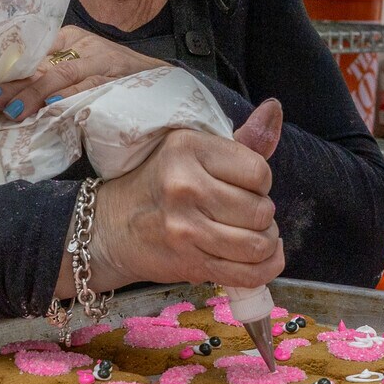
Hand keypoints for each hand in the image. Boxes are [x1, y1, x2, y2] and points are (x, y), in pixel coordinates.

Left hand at [0, 25, 166, 121]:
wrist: (163, 81)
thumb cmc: (117, 76)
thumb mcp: (82, 68)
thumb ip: (53, 77)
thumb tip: (14, 96)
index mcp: (71, 38)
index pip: (34, 51)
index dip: (10, 68)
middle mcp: (83, 46)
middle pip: (43, 64)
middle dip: (15, 84)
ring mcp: (99, 62)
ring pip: (61, 76)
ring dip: (35, 94)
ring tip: (12, 109)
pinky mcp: (114, 79)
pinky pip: (86, 90)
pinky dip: (67, 99)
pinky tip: (49, 106)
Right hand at [81, 101, 285, 291]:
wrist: (109, 228)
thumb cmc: (157, 184)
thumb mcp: (192, 150)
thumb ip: (241, 138)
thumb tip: (275, 109)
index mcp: (188, 148)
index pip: (258, 171)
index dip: (260, 182)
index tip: (243, 185)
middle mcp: (185, 186)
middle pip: (262, 210)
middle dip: (262, 214)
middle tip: (243, 212)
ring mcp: (186, 228)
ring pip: (259, 243)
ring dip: (264, 242)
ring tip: (249, 234)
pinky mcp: (189, 261)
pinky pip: (248, 274)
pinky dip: (264, 268)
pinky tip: (258, 258)